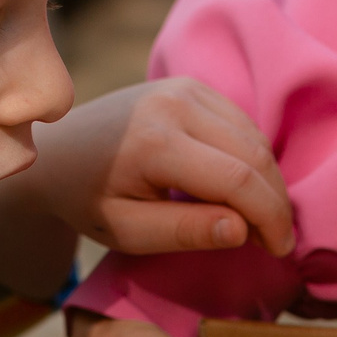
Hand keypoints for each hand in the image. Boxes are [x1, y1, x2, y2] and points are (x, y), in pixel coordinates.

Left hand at [0, 78, 293, 258]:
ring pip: (255, 139)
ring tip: (258, 222)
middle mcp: (175, 104)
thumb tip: (243, 230)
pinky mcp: (190, 86)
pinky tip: (243, 191)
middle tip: (272, 242)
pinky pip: (242, 125)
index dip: (270, 218)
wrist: (57, 152)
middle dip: (275, 204)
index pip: (239, 180)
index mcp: (156, 142)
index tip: (278, 250)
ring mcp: (184, 88)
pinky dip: (253, 160)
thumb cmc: (87, 200)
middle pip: (255, 156)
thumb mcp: (127, 231)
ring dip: (268, 182)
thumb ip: (184, 232)